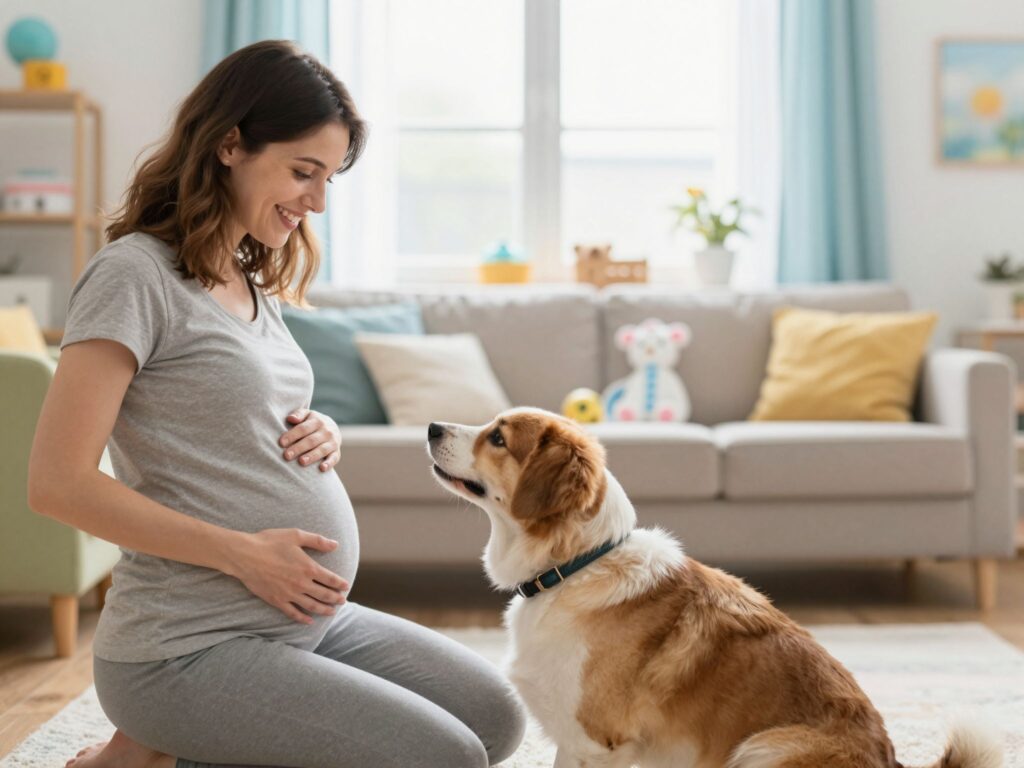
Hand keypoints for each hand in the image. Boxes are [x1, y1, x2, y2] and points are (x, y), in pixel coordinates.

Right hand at [225, 528, 349, 623]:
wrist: (245, 555)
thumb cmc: (270, 542)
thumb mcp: (296, 535)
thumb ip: (317, 540)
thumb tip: (335, 544)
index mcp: (308, 567)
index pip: (330, 579)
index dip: (340, 584)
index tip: (346, 587)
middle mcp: (301, 583)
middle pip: (324, 595)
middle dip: (335, 599)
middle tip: (342, 601)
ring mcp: (289, 594)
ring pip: (311, 605)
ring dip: (324, 610)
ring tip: (332, 612)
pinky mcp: (276, 600)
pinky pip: (292, 613)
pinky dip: (302, 618)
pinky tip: (309, 621)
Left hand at [279, 408, 341, 471]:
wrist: (332, 427)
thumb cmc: (312, 423)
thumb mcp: (306, 415)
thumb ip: (298, 415)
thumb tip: (290, 418)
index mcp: (317, 421)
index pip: (303, 428)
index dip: (292, 436)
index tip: (281, 443)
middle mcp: (327, 431)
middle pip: (311, 440)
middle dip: (299, 448)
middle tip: (287, 456)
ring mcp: (333, 442)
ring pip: (322, 449)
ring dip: (312, 456)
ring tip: (301, 462)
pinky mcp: (337, 452)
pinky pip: (334, 458)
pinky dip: (329, 463)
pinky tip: (322, 468)